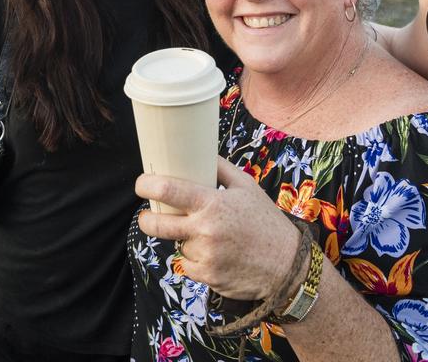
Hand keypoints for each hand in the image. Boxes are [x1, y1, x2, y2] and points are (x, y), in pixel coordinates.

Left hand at [136, 157, 299, 300]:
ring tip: (208, 236)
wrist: (286, 265)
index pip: (169, 190)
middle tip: (148, 215)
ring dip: (184, 239)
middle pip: (156, 224)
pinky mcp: (207, 276)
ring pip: (177, 244)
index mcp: (213, 203)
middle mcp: (206, 230)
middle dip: (146, 219)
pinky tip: (215, 253)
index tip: (141, 184)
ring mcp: (205, 256)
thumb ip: (220, 168)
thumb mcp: (247, 187)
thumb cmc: (265, 221)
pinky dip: (195, 258)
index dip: (147, 185)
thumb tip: (199, 152)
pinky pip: (188, 264)